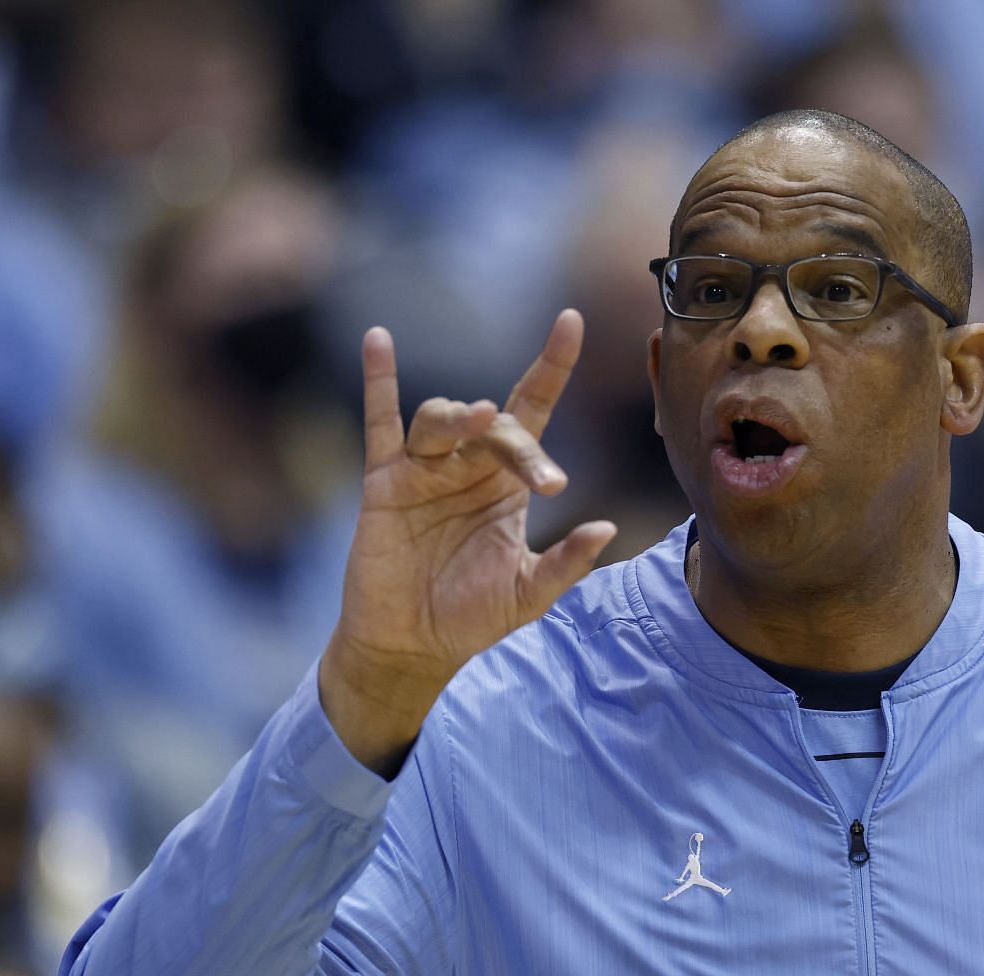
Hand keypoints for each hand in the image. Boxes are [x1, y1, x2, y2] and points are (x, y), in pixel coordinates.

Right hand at [320, 310, 615, 771]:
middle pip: (496, 424)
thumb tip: (606, 529)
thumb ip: (565, 563)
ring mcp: (425, 471)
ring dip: (460, 416)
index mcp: (507, 483)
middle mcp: (468, 467)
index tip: (571, 321)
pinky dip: (378, 381)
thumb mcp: (529, 594)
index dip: (552, 365)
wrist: (412, 645)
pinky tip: (378, 340)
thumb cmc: (471, 617)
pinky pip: (380, 423)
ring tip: (479, 420)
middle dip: (519, 442)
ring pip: (442, 419)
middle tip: (544, 481)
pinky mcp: (385, 483)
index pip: (533, 409)